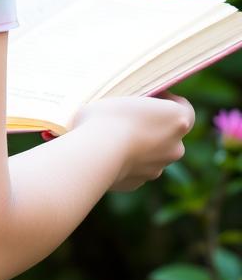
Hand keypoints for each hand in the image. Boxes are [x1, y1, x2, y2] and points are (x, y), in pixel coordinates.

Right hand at [66, 92, 195, 191]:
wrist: (95, 154)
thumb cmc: (108, 117)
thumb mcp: (122, 96)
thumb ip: (132, 103)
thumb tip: (125, 106)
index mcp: (177, 119)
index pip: (184, 108)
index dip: (168, 101)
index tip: (150, 97)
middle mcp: (175, 147)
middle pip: (169, 134)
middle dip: (153, 126)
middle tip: (129, 117)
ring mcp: (158, 168)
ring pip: (152, 154)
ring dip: (139, 146)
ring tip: (112, 137)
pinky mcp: (138, 183)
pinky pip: (134, 168)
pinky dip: (124, 161)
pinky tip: (105, 153)